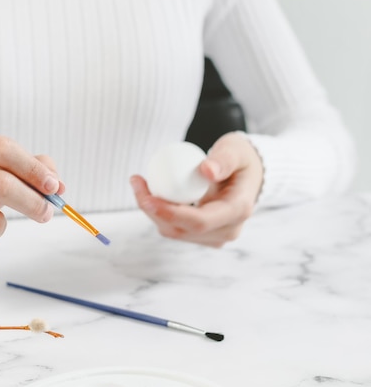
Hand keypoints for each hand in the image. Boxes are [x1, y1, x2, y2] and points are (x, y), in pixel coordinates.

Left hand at [130, 132, 263, 246]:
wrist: (249, 175)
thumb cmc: (241, 159)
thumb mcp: (236, 149)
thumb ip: (224, 158)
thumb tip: (206, 170)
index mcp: (238, 210)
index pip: (199, 221)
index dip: (170, 213)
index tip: (147, 196)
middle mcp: (228, 230)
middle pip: (181, 230)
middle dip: (153, 211)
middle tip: (136, 183)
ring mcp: (216, 236)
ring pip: (174, 232)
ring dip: (152, 212)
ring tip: (139, 184)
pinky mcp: (204, 236)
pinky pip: (175, 228)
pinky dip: (159, 212)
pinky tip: (148, 192)